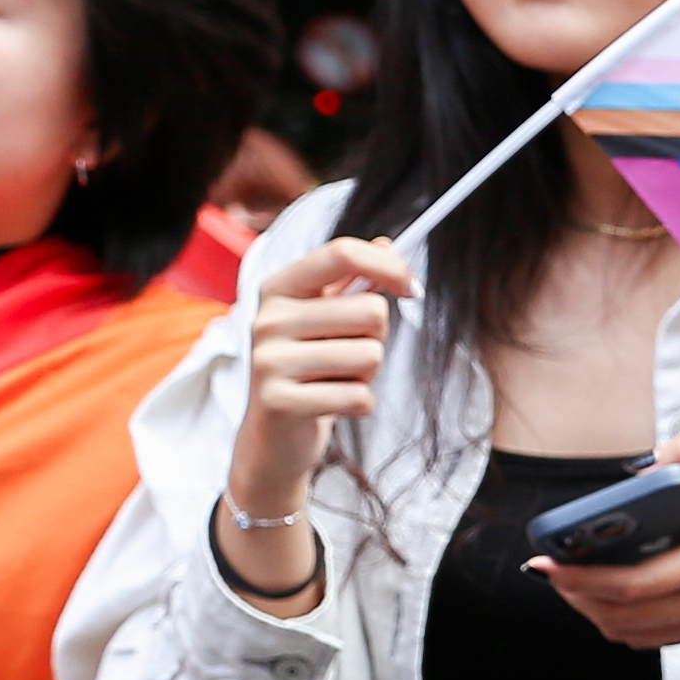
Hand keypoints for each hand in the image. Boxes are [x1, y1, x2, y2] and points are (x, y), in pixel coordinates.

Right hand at [224, 236, 415, 566]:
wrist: (274, 435)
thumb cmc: (309, 367)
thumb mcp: (325, 318)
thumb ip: (354, 280)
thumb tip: (390, 244)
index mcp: (279, 288)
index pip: (341, 253)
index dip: (389, 266)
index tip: (412, 288)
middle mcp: (267, 319)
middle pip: (371, 310)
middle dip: (377, 338)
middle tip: (350, 355)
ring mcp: (269, 361)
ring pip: (371, 355)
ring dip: (368, 374)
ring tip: (336, 380)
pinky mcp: (280, 402)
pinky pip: (360, 395)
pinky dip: (360, 404)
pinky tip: (332, 405)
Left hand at [535, 433, 679, 646]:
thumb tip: (643, 463)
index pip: (634, 582)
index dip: (580, 577)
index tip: (549, 561)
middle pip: (623, 616)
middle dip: (575, 596)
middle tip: (552, 570)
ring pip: (634, 633)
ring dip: (596, 612)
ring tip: (576, 581)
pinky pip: (656, 636)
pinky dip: (623, 620)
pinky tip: (613, 593)